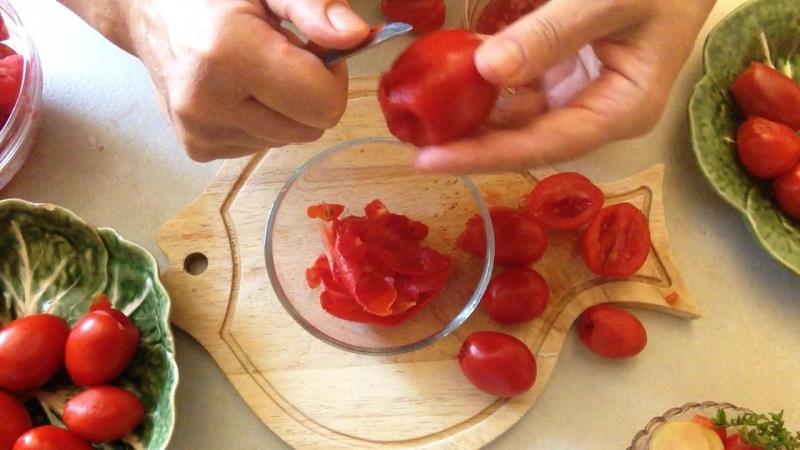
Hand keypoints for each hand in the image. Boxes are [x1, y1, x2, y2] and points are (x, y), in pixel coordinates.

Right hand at [62, 0, 368, 161]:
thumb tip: (358, 37)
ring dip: (285, 107)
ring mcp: (199, 134)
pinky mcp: (197, 150)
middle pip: (311, 128)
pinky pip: (261, 145)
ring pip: (288, 139)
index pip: (324, 104)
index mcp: (227, 57)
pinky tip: (236, 89)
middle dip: (310, 93)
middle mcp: (208, 105)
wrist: (146, 10)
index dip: (332, 75)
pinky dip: (260, 119)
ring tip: (253, 70)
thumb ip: (315, 6)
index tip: (312, 48)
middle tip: (282, 55)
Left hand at [414, 0, 715, 172]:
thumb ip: (552, 33)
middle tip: (411, 145)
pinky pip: (517, 87)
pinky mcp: (563, 72)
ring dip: (472, 118)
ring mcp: (579, 92)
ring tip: (420, 120)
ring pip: (516, 115)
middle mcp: (598, 111)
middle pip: (525, 138)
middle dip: (470, 144)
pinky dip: (484, 86)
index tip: (430, 161)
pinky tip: (449, 85)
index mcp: (622, 109)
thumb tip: (487, 71)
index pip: (544, 144)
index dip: (485, 156)